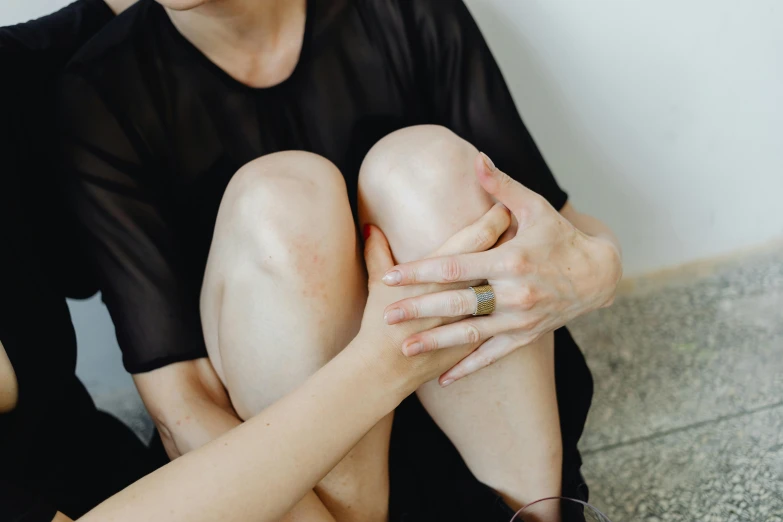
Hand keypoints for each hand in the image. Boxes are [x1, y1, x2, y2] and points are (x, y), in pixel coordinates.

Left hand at [380, 153, 621, 384]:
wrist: (598, 276)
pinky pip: (493, 356)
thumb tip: (477, 158)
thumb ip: (502, 186)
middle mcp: (515, 293)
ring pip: (471, 334)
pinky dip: (468, 368)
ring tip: (405, 348)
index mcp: (511, 259)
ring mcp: (521, 319)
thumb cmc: (560, 237)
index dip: (422, 271)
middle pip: (458, 303)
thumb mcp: (536, 207)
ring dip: (437, 343)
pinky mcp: (526, 336)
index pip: (456, 266)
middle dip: (420, 310)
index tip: (392, 277)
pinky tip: (443, 379)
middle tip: (386, 317)